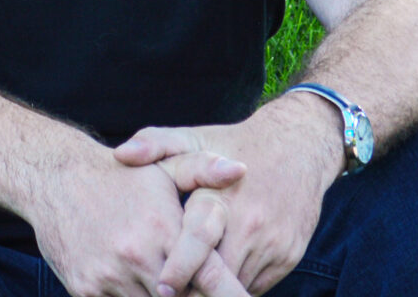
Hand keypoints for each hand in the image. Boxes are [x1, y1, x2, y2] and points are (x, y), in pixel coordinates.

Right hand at [28, 143, 250, 296]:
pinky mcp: (85, 291)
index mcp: (163, 228)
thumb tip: (240, 170)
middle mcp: (138, 256)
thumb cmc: (120, 176)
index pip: (209, 278)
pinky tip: (136, 284)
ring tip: (161, 279)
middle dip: (191, 295)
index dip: (230, 293)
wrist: (56, 177)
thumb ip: (203, 170)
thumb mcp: (162, 168)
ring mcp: (109, 277)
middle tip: (190, 285)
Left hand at [115, 96, 343, 294]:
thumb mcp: (194, 136)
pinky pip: (257, 285)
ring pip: (237, 286)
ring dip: (215, 291)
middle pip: (218, 278)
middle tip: (171, 291)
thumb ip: (155, 143)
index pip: (197, 245)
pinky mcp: (289, 256)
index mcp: (221, 197)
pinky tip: (217, 281)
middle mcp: (250, 224)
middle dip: (196, 288)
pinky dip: (236, 287)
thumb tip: (120, 155)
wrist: (297, 145)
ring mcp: (273, 244)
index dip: (178, 271)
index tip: (160, 287)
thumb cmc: (233, 142)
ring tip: (193, 287)